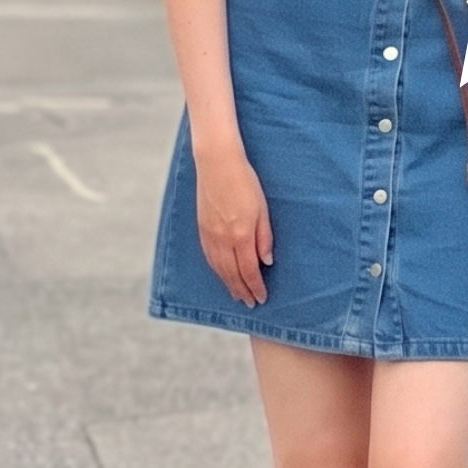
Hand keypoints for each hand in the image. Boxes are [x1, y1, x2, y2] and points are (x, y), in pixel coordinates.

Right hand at [195, 146, 273, 304]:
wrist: (217, 163)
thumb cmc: (245, 182)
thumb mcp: (262, 209)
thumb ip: (264, 238)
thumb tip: (266, 262)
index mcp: (240, 235)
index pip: (248, 270)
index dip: (255, 286)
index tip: (261, 298)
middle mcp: (222, 239)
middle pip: (232, 273)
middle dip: (241, 290)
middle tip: (250, 303)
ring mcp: (209, 234)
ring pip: (218, 268)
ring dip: (228, 284)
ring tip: (237, 294)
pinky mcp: (201, 228)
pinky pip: (209, 257)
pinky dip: (216, 270)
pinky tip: (221, 274)